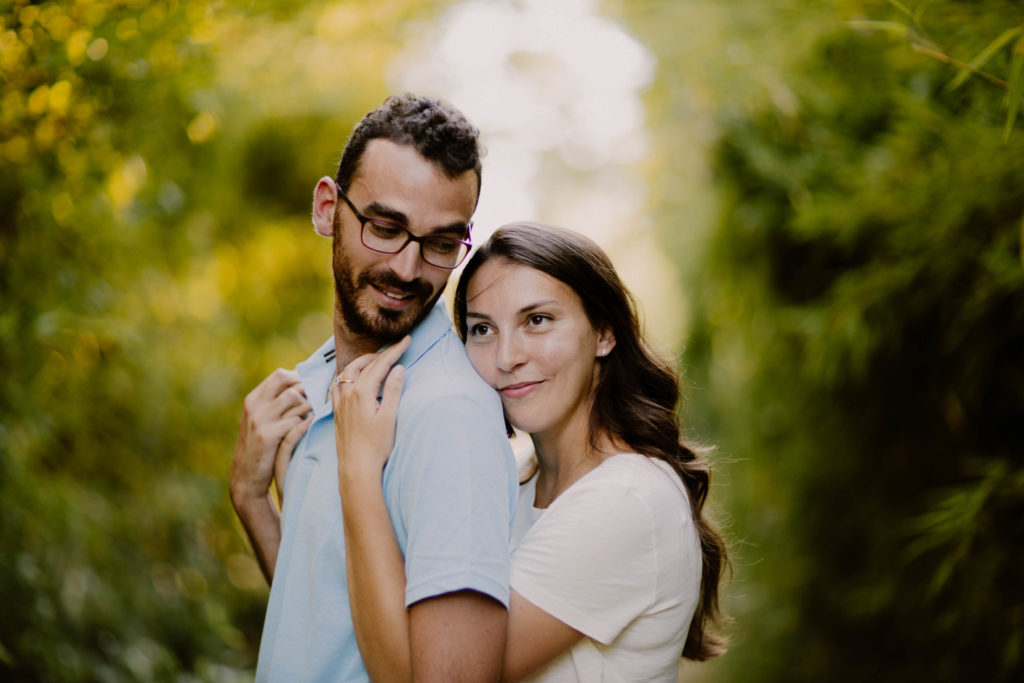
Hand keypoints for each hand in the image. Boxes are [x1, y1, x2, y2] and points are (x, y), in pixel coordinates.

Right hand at [231, 369, 312, 512]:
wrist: (247, 476)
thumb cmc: (261, 447)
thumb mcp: (261, 421)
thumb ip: (275, 404)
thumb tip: (302, 386)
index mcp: (253, 399)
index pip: (280, 376)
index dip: (300, 378)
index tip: (314, 386)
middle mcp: (254, 406)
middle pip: (286, 381)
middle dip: (306, 386)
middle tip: (320, 395)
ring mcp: (260, 420)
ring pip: (293, 397)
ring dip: (309, 403)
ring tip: (317, 411)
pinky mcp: (267, 436)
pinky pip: (294, 420)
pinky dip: (306, 421)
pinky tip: (312, 425)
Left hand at [332, 336, 410, 485]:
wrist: (356, 468)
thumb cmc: (376, 445)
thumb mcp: (389, 417)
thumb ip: (393, 390)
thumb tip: (397, 368)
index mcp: (362, 392)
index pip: (381, 364)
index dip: (395, 350)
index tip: (407, 340)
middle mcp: (348, 393)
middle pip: (364, 364)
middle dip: (381, 353)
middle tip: (396, 347)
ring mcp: (340, 401)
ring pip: (349, 371)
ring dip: (364, 361)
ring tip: (377, 359)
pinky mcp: (337, 411)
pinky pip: (339, 384)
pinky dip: (349, 374)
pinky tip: (354, 378)